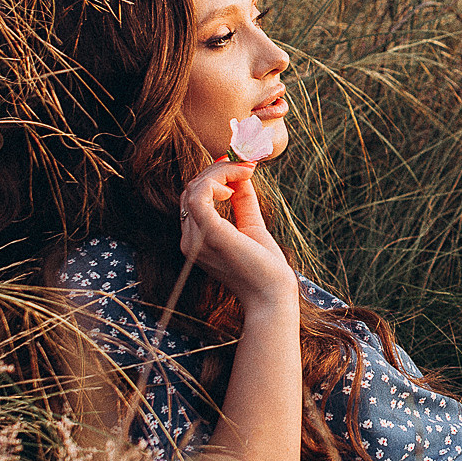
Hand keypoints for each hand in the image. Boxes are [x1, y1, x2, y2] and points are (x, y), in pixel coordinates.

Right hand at [179, 161, 298, 311]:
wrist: (272, 295)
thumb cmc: (265, 267)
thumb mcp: (251, 226)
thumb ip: (243, 202)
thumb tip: (242, 175)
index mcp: (196, 239)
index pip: (194, 198)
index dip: (214, 177)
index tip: (242, 167)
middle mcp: (190, 239)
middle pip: (191, 189)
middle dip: (218, 170)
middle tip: (246, 165)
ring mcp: (195, 238)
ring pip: (194, 187)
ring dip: (220, 171)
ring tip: (244, 171)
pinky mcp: (209, 233)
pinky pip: (200, 194)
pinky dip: (217, 180)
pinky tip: (234, 186)